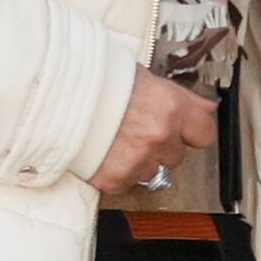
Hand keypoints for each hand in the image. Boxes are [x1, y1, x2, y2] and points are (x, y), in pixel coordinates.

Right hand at [92, 70, 220, 193]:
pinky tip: (103, 152)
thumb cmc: (96, 80)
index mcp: (169, 108)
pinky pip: (126, 182)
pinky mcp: (114, 178)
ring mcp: (137, 160)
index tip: (184, 130)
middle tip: (136, 129)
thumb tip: (207, 108)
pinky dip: (116, 171)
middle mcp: (158, 136)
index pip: (204, 134)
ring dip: (138, 160)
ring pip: (151, 171)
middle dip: (160, 146)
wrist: (53, 93)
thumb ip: (180, 99)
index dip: (193, 132)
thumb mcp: (145, 78)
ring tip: (115, 139)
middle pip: (176, 155)